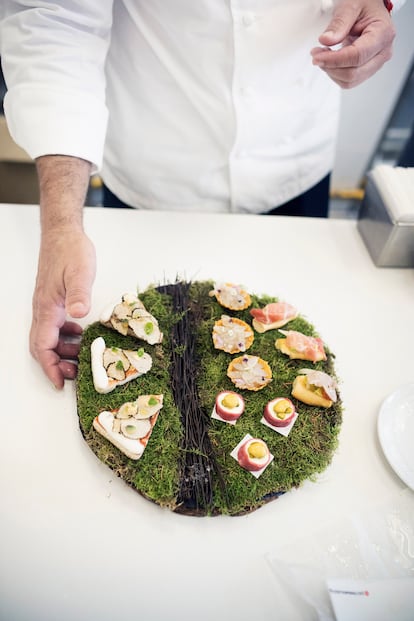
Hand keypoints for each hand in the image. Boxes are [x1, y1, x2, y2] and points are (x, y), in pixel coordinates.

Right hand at [30, 227, 95, 388]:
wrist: (63, 233)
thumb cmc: (70, 251)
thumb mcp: (80, 272)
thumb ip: (79, 294)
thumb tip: (78, 315)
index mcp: (47, 308)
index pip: (43, 346)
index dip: (50, 367)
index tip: (60, 383)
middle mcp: (44, 309)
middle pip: (43, 346)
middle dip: (56, 365)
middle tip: (75, 374)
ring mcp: (47, 305)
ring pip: (49, 337)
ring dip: (62, 351)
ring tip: (80, 358)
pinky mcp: (54, 300)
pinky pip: (55, 326)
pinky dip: (66, 336)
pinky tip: (80, 334)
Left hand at [311, 0, 394, 87]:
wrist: (370, 6)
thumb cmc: (365, 4)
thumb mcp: (350, 6)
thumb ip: (338, 23)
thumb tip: (326, 40)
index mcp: (382, 34)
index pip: (357, 56)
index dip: (334, 60)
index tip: (317, 57)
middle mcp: (382, 52)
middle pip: (353, 74)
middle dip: (330, 67)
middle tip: (316, 54)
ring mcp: (376, 63)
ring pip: (350, 81)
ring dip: (331, 71)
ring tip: (323, 55)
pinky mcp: (367, 69)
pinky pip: (349, 80)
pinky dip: (335, 73)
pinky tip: (330, 60)